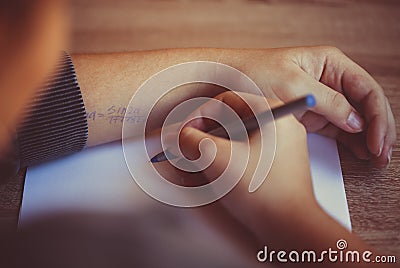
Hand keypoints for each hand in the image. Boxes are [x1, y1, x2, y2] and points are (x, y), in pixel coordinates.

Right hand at [173, 91, 382, 265]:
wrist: (291, 228)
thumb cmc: (262, 192)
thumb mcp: (219, 160)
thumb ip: (192, 141)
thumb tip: (180, 136)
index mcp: (271, 113)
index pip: (226, 101)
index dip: (199, 115)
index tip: (185, 131)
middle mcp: (279, 124)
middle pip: (232, 119)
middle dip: (205, 133)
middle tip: (188, 146)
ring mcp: (281, 144)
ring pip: (237, 136)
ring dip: (213, 146)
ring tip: (197, 161)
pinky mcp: (278, 162)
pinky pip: (246, 151)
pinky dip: (227, 157)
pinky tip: (214, 171)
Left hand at [239, 46, 395, 167]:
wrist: (223, 82)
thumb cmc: (252, 74)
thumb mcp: (290, 85)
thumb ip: (327, 101)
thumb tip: (357, 121)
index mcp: (329, 63)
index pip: (366, 89)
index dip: (376, 116)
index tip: (376, 140)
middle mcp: (329, 80)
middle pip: (365, 105)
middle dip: (377, 129)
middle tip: (381, 154)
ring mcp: (320, 99)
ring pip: (354, 119)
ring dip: (366, 138)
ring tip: (375, 159)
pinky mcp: (310, 114)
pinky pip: (337, 127)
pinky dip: (349, 140)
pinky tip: (358, 152)